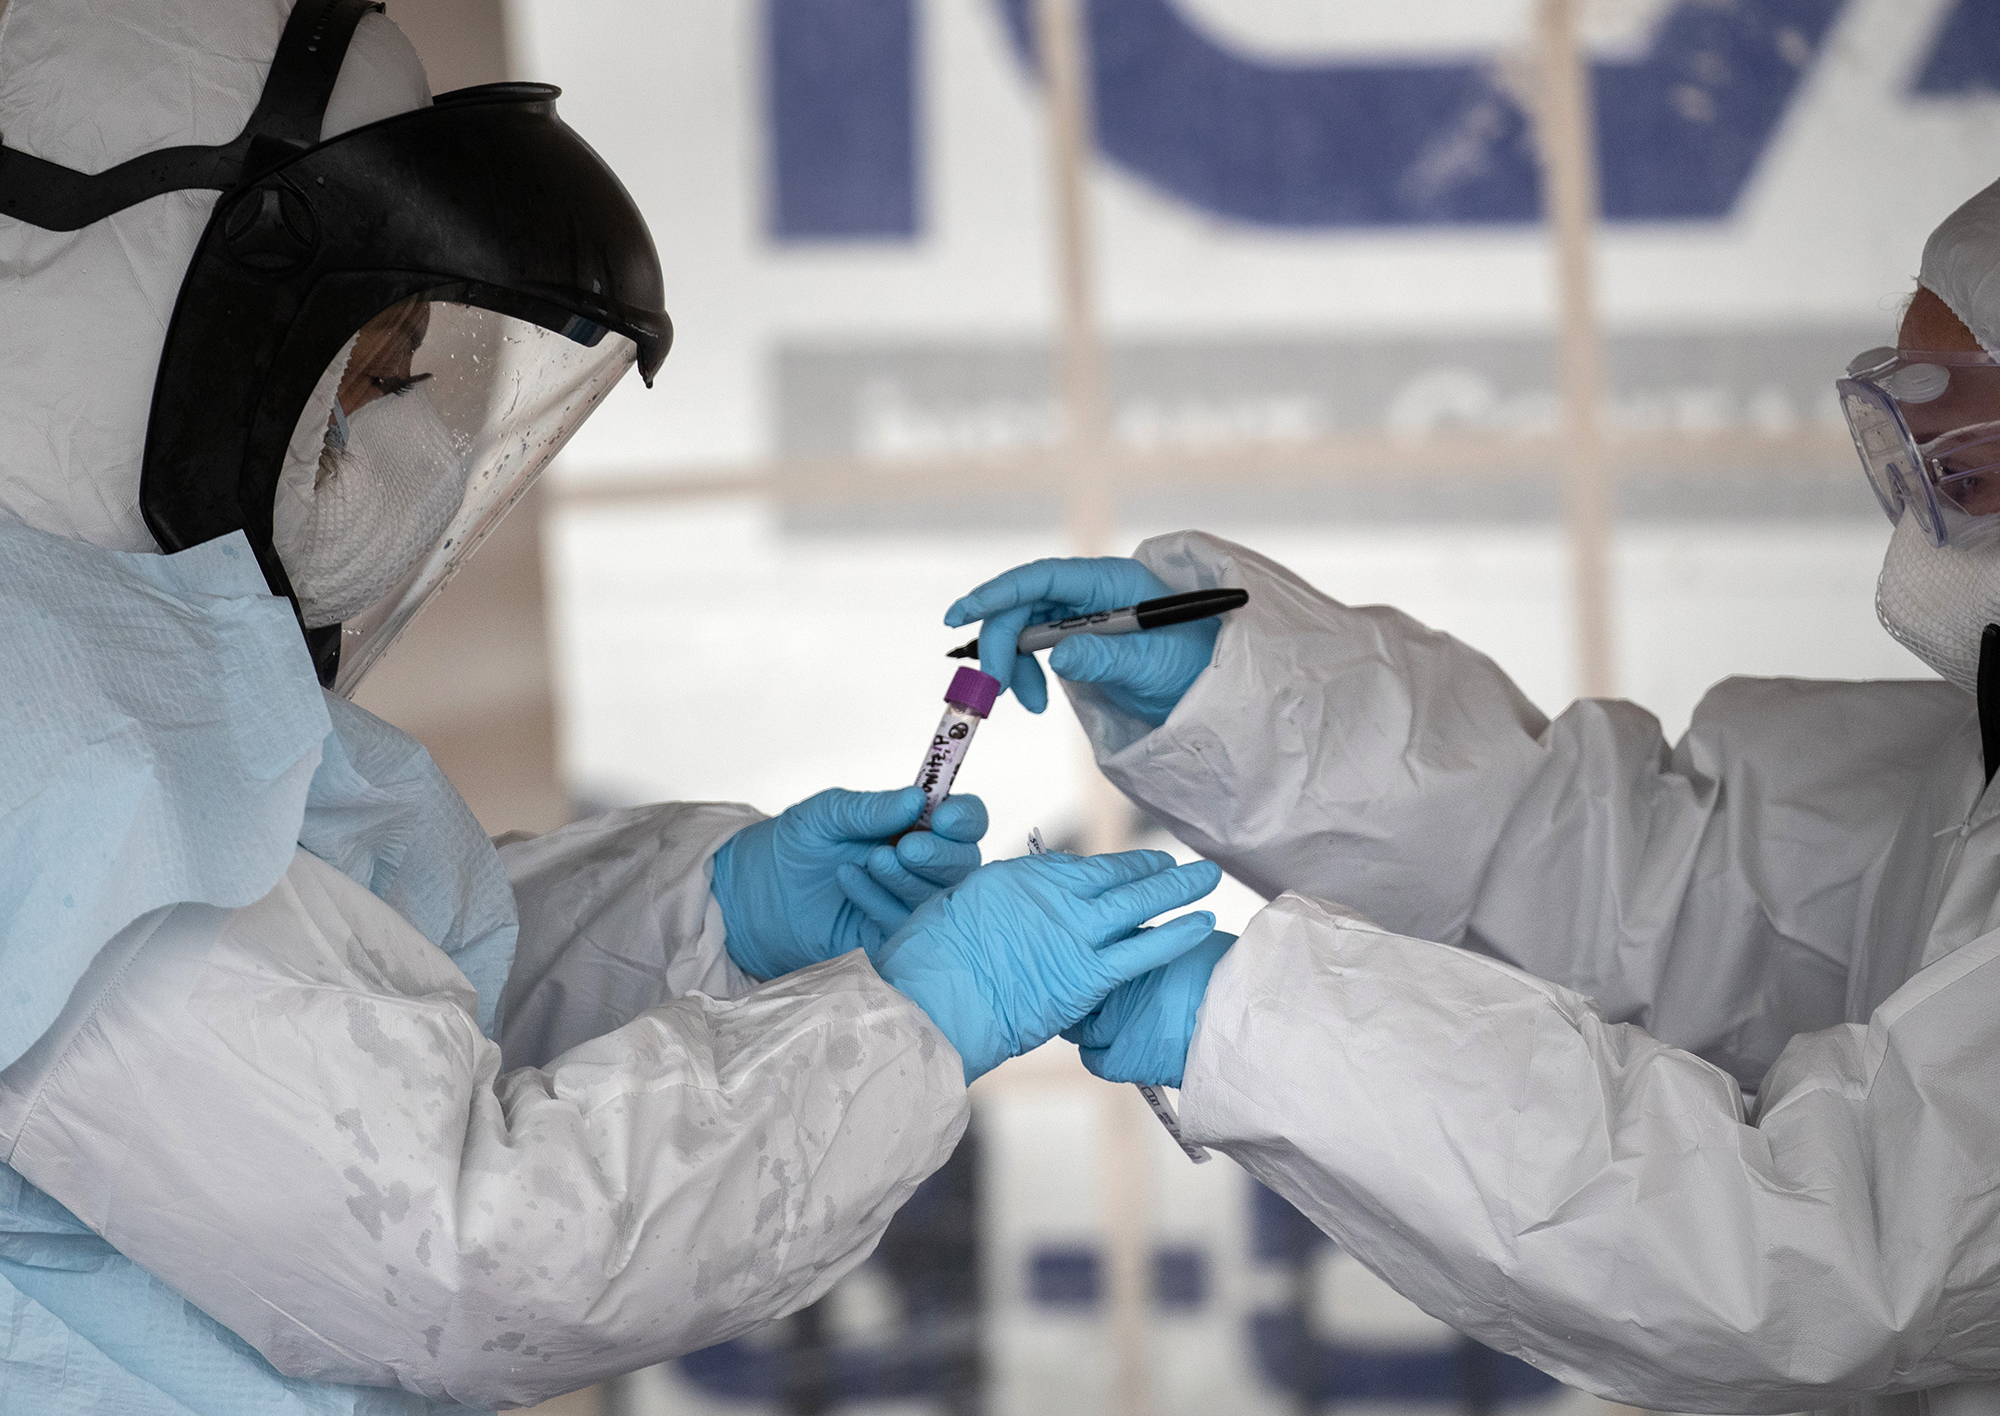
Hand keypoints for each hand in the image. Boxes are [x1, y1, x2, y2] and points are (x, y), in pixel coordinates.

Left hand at [712, 786, 987, 980]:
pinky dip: (881, 901)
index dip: (964, 818)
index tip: (942, 816)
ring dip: (909, 878)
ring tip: (871, 862)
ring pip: (941, 898)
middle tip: (905, 848)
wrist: (756, 894)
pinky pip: (906, 926)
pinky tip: (849, 881)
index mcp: (917, 827)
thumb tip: (917, 798)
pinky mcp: (892, 939)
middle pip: (965, 863)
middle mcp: (924, 866)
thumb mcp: (828, 814)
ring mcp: (910, 904)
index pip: (965, 821)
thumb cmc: (796, 845)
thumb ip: (871, 808)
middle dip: (941, 855)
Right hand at [874, 850, 1222, 1082]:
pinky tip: (1203, 921)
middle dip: (1150, 869)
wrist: (931, 1001)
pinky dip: (1177, 933)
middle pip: (1114, 874)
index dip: (1102, 870)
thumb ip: (998, 910)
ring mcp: (1074, 932)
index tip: (1119, 871)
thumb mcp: (957, 913)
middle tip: (1176, 864)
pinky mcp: (1088, 974)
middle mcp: (1052, 895)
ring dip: (1179, 888)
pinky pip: (1144, 948)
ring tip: (1208, 877)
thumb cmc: (928, 965)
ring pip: (1139, 902)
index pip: (1072, 868)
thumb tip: (1014, 918)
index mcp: (1018, 877)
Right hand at [944, 557, 1215, 725]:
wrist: (1208, 692)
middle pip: (1026, 605)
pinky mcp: (1080, 641)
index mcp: (1111, 581)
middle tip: (996, 690)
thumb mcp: (1152, 665)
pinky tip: (1036, 700)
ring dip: (1014, 665)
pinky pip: (1036, 650)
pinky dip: (1026, 674)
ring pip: (1026, 629)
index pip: (1044, 578)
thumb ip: (1106, 658)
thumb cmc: (1193, 668)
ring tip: (1027, 703)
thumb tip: (1060, 656)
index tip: (961, 614)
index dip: (999, 592)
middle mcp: (1092, 592)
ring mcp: (1084, 616)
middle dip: (1004, 645)